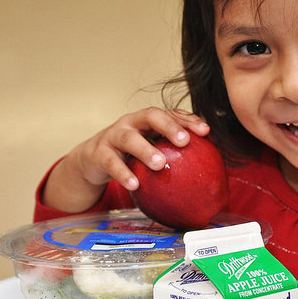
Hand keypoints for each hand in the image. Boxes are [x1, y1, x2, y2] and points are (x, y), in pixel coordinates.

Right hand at [42, 107, 209, 212]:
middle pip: (150, 115)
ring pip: (129, 138)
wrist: (91, 160)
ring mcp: (113, 136)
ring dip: (145, 150)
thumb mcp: (149, 149)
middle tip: (184, 141)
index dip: (188, 119)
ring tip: (160, 164)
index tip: (205, 131)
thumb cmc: (129, 155)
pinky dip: (123, 174)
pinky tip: (135, 185)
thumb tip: (206, 173)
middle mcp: (131, 122)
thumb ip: (170, 153)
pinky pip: (111, 163)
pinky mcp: (99, 153)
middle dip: (168, 126)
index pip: (170, 113)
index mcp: (147, 120)